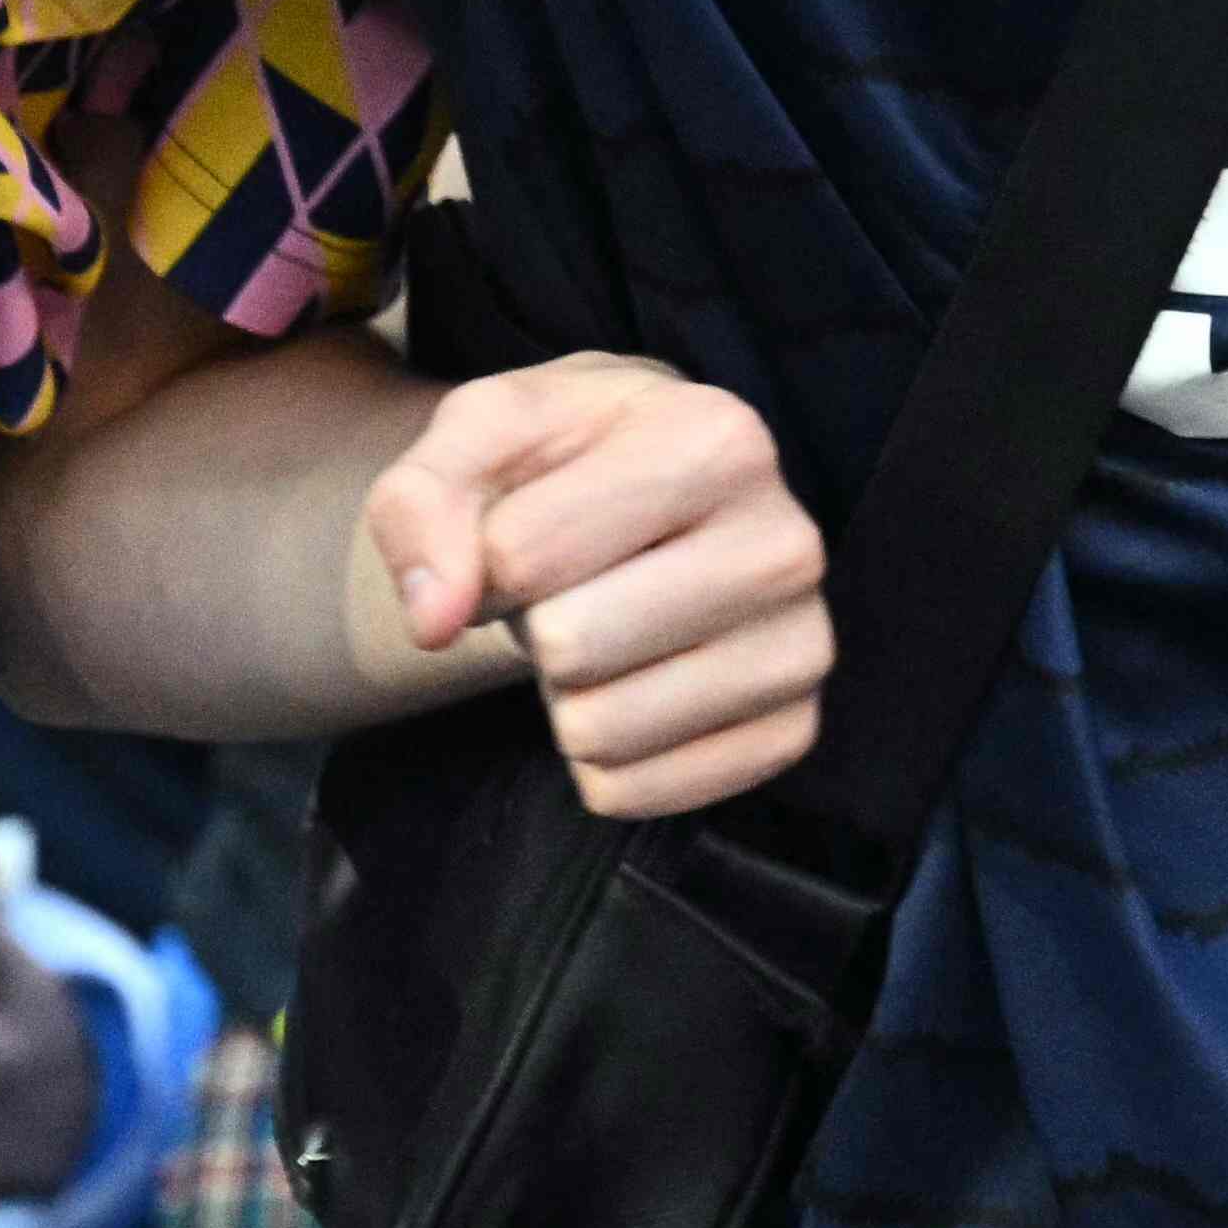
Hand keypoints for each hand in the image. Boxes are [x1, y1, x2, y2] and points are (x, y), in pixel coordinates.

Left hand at [353, 352, 832, 819]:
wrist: (663, 494)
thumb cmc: (570, 462)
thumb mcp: (482, 433)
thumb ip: (423, 501)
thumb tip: (435, 620)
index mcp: (720, 439)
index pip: (519, 553)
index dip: (486, 557)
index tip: (530, 529)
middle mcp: (788, 540)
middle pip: (568, 647)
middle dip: (537, 627)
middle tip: (575, 589)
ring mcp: (804, 645)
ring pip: (600, 731)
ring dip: (567, 696)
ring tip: (608, 633)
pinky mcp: (792, 731)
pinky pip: (635, 793)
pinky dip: (599, 762)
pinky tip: (634, 689)